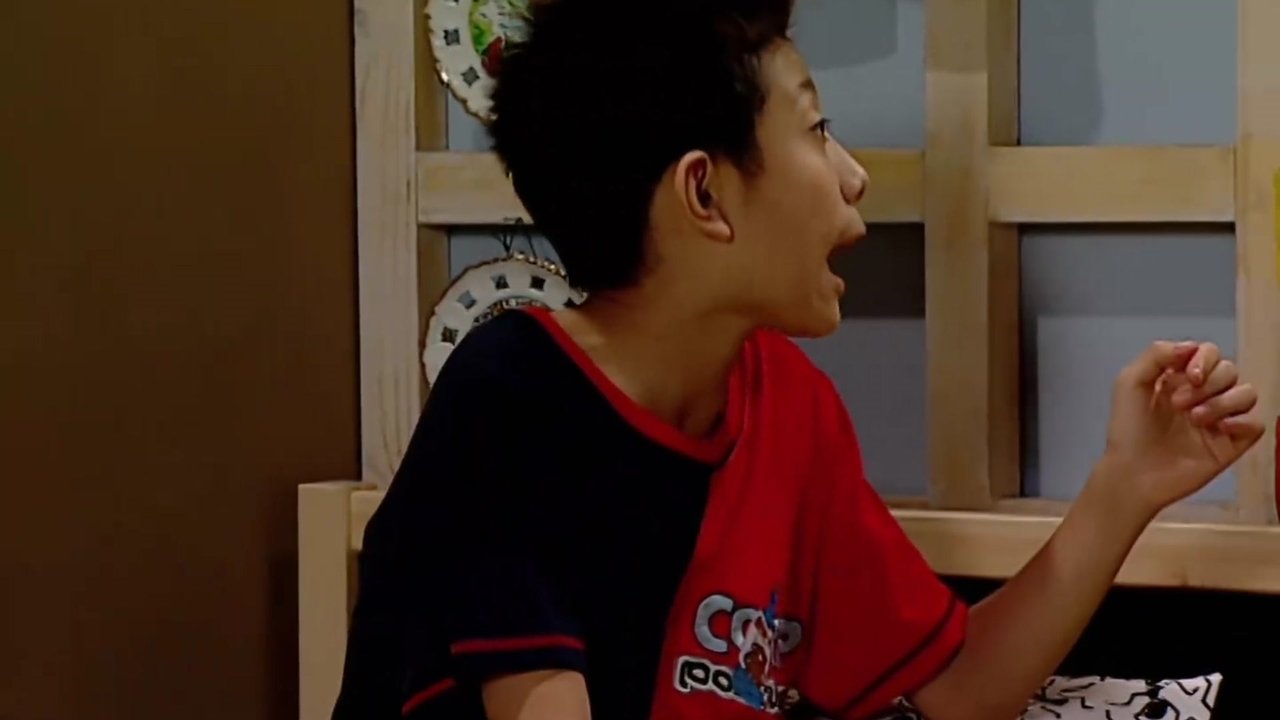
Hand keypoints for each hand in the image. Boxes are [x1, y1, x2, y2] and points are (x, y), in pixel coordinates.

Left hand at [1099, 340, 1263, 513]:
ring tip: (1194, 420)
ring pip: (1247, 393)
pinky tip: (1219, 430)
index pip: (1210, 353)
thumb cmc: (1128, 429)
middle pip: (1230, 371)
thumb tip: (1190, 346)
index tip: (1189, 375)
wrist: (1133, 472)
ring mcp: (1220, 420)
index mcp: (1181, 378)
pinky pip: (1256, 424)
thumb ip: (1156, 355)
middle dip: (1208, 384)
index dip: (1205, 359)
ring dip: (1223, 402)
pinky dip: (1242, 422)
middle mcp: (1203, 395)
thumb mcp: (1130, 382)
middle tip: (1179, 405)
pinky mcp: (1231, 444)